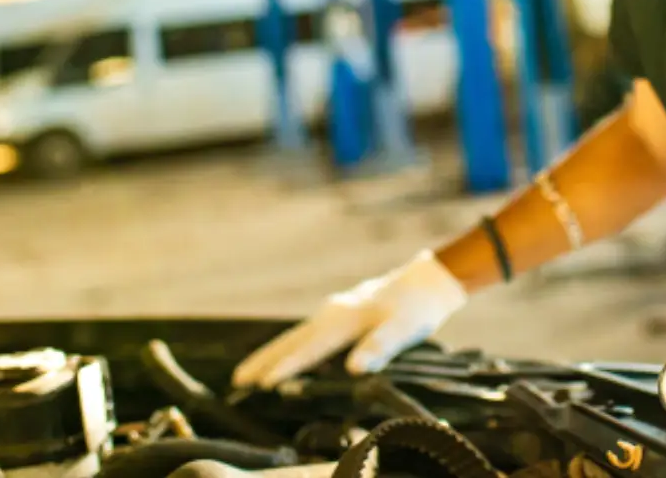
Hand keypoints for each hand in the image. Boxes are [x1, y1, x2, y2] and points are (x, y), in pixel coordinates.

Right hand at [230, 249, 468, 388]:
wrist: (428, 281)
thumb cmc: (417, 307)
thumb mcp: (405, 328)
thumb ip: (381, 346)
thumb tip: (354, 368)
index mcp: (343, 318)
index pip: (309, 349)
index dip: (287, 368)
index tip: (264, 384)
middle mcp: (331, 313)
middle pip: (291, 341)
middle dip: (264, 361)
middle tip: (237, 381)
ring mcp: (333, 312)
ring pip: (295, 337)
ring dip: (271, 354)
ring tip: (249, 374)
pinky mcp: (339, 314)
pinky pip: (306, 335)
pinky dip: (289, 348)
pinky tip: (284, 358)